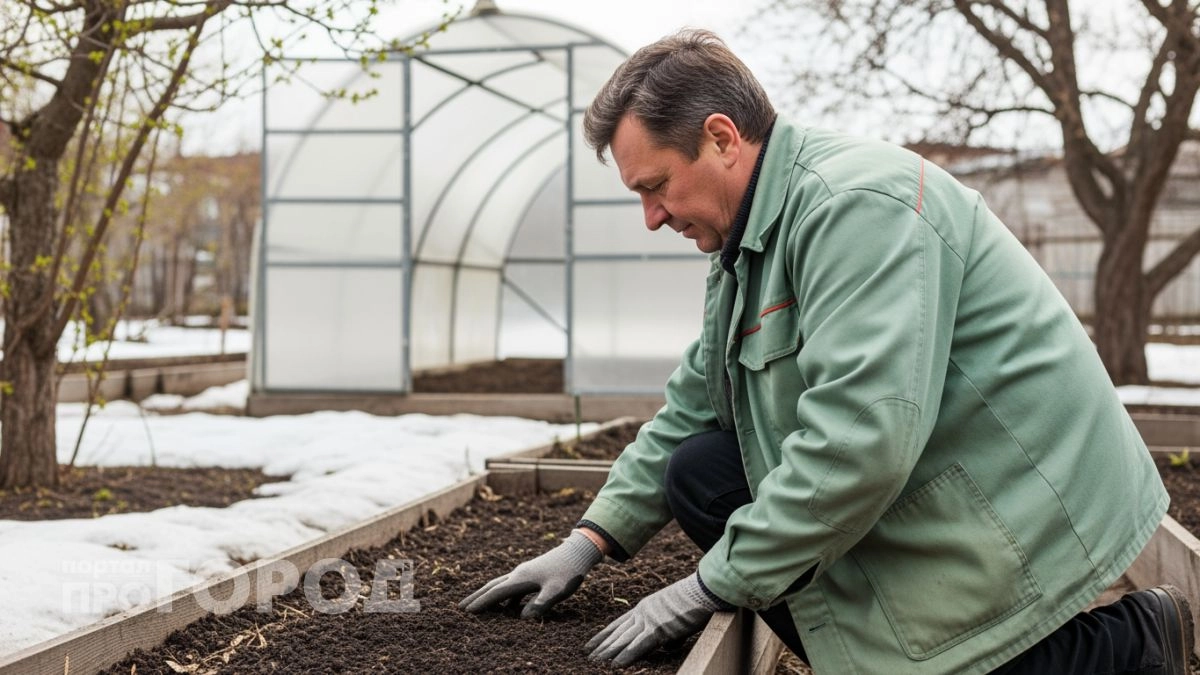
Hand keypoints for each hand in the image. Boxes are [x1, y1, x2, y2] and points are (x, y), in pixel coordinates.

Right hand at [459, 529, 602, 617]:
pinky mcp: (532, 573)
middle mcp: (519, 573)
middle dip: (477, 596)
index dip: (482, 603)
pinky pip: (512, 586)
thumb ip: (540, 604)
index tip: (466, 612)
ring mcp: (525, 572)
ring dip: (489, 595)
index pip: (496, 593)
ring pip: (501, 585)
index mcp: (521, 578)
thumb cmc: (568, 572)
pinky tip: (508, 606)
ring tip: (479, 605)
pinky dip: (505, 595)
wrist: (578, 551)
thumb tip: (523, 619)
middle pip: (492, 586)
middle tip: (461, 607)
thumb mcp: (556, 590)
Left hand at [586, 571, 729, 666]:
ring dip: (608, 653)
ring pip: (623, 639)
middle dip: (602, 646)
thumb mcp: (674, 615)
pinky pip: (638, 645)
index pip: (618, 623)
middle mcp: (642, 613)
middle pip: (617, 632)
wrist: (702, 590)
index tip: (591, 643)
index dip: (604, 634)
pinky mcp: (659, 629)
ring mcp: (649, 620)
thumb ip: (669, 632)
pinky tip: (615, 665)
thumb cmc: (693, 602)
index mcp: (644, 607)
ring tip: (595, 662)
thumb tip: (668, 646)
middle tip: (587, 656)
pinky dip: (626, 656)